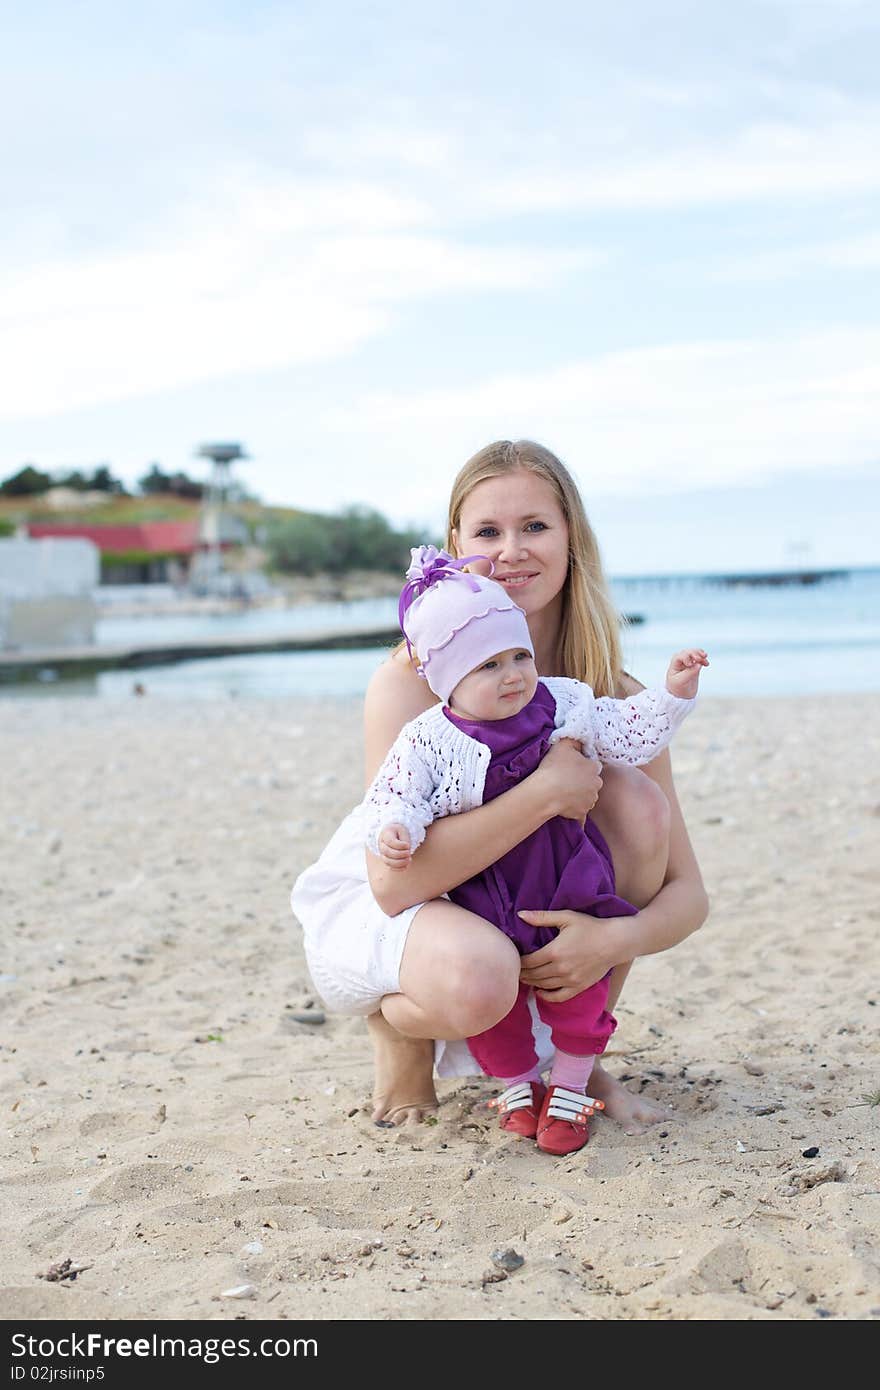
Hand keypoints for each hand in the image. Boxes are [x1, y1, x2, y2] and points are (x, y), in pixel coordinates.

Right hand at [378, 823, 411, 870]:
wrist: (393, 834)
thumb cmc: (399, 832)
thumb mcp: (403, 831)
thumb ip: (405, 840)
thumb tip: (407, 852)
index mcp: (385, 834)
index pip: (390, 841)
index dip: (400, 845)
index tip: (408, 845)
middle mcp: (381, 845)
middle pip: (387, 852)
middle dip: (400, 854)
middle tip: (409, 853)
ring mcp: (383, 853)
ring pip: (388, 861)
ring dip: (400, 862)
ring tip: (409, 860)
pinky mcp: (386, 860)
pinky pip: (390, 867)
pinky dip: (398, 868)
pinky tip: (406, 865)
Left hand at [517, 910, 634, 1002]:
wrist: (615, 941)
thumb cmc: (590, 927)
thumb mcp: (566, 917)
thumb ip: (541, 917)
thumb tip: (520, 915)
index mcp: (554, 951)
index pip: (528, 962)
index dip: (518, 961)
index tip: (512, 959)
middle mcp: (560, 969)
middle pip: (533, 975)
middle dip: (522, 973)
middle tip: (514, 969)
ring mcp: (570, 980)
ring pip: (543, 985)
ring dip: (531, 982)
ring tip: (524, 978)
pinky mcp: (578, 987)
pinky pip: (558, 996)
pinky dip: (546, 996)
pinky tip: (540, 991)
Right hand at [533, 738, 602, 825]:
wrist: (546, 793)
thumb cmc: (554, 767)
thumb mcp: (563, 744)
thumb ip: (574, 740)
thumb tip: (579, 740)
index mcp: (593, 768)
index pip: (592, 765)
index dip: (582, 765)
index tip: (571, 766)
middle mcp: (596, 785)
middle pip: (591, 782)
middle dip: (583, 781)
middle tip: (567, 780)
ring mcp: (590, 801)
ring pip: (587, 796)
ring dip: (579, 795)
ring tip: (564, 792)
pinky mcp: (581, 813)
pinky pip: (580, 812)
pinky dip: (575, 811)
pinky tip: (568, 809)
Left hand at [666, 648, 708, 699]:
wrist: (682, 696)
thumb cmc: (677, 689)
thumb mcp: (681, 681)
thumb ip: (689, 672)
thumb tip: (699, 664)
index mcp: (674, 664)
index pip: (680, 656)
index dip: (686, 657)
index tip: (690, 664)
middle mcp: (680, 662)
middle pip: (687, 652)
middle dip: (694, 653)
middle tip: (700, 658)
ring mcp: (688, 663)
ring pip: (694, 654)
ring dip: (700, 654)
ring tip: (705, 657)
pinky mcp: (694, 666)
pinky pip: (699, 660)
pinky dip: (703, 659)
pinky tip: (706, 663)